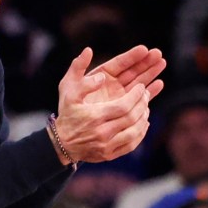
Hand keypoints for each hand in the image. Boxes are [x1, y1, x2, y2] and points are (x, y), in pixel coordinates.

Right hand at [54, 46, 162, 163]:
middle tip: (146, 94)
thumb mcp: (68, 90)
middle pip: (131, 118)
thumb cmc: (67, 114)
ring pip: (134, 132)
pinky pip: (131, 145)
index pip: (124, 106)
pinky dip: (140, 133)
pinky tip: (143, 122)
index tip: (141, 87)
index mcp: (94, 117)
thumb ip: (78, 70)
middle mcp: (102, 133)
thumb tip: (89, 52)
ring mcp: (106, 146)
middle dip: (143, 104)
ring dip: (144, 118)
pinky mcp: (109, 155)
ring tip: (146, 107)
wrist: (61, 143)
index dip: (137, 96)